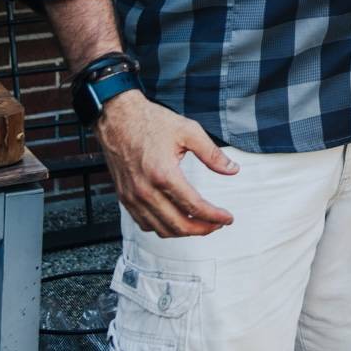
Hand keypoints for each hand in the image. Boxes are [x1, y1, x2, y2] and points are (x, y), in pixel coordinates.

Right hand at [96, 91, 239, 237]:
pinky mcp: (124, 198)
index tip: (227, 218)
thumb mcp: (189, 131)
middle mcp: (146, 191)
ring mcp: (132, 198)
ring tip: (200, 224)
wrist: (118, 119)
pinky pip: (144, 223)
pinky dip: (162, 228)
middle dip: (202, 229)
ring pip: (160, 229)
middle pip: (178, 224)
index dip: (214, 216)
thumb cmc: (151, 122)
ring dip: (182, 232)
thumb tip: (232, 169)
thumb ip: (212, 154)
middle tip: (217, 224)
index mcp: (164, 175)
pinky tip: (175, 220)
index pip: (194, 206)